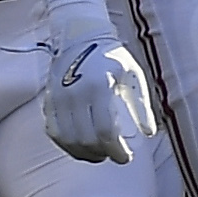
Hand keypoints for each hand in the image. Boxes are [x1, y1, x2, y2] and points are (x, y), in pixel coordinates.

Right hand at [39, 0, 156, 160]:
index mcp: (100, 86)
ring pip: (68, 139)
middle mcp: (75, 93)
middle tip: (113, 156)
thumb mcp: (133, 76)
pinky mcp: (48, 101)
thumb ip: (142, 105)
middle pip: (86, 138)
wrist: (80, 38)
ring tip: (99, 155)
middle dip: (102, 154)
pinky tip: (80, 147)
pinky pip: (54, 132)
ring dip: (84, 153)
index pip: (106, 130)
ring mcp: (58, 98)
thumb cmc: (112, 58)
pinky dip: (67, 145)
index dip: (116, 150)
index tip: (126, 158)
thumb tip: (149, 134)